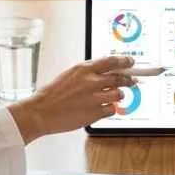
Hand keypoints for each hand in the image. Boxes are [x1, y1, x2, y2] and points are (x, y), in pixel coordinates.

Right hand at [9, 55, 135, 141]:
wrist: (42, 112)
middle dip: (129, 80)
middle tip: (132, 81)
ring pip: (118, 94)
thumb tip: (104, 71)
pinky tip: (103, 108)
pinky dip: (110, 109)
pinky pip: (112, 109)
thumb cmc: (52, 94)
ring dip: (119, 95)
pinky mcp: (95, 112)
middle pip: (120, 78)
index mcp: (84, 69)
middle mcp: (92, 81)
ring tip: (115, 96)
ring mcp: (95, 97)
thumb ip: (87, 72)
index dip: (124, 62)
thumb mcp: (70, 75)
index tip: (130, 62)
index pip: (112, 61)